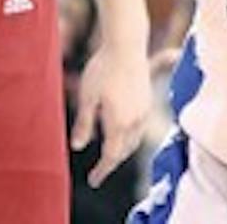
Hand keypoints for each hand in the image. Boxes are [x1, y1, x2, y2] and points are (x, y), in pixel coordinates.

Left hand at [71, 43, 150, 187]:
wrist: (126, 44)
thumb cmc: (102, 68)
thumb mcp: (87, 96)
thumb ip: (84, 123)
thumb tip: (78, 146)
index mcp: (119, 123)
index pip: (111, 156)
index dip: (102, 171)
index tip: (93, 181)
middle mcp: (135, 122)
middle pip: (124, 151)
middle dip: (112, 161)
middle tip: (99, 168)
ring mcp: (144, 111)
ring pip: (134, 140)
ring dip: (122, 148)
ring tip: (108, 148)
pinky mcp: (148, 100)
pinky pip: (139, 127)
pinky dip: (128, 134)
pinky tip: (118, 126)